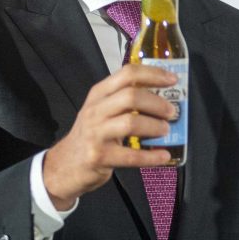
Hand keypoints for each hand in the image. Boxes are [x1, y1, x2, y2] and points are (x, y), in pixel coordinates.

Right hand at [42, 64, 179, 209]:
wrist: (66, 165)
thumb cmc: (92, 135)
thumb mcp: (102, 110)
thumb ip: (125, 101)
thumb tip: (164, 98)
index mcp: (99, 94)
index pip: (127, 74)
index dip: (153, 74)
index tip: (173, 79)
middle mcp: (95, 110)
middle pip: (131, 96)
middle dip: (157, 103)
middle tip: (171, 112)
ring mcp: (96, 133)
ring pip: (131, 123)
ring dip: (155, 126)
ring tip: (165, 131)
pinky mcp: (99, 156)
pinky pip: (131, 156)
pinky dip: (152, 157)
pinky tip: (163, 156)